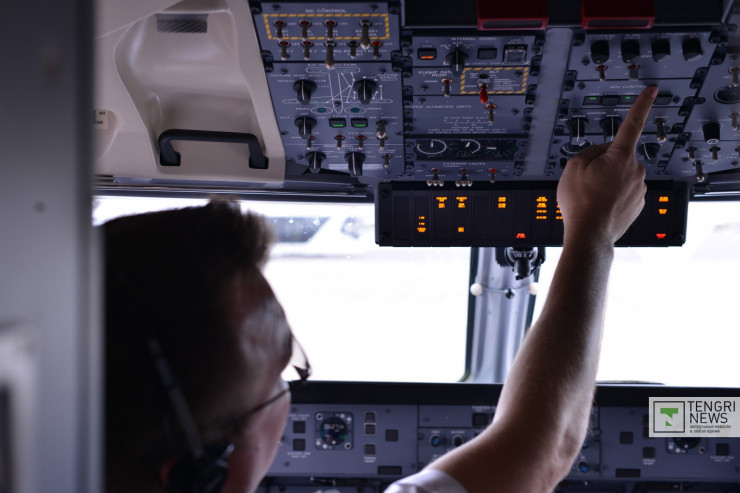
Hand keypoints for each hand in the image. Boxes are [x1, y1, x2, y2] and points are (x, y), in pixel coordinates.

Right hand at [557, 86, 656, 245]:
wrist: (590, 235)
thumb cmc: (581, 203)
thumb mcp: (573, 167)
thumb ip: (589, 151)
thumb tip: (600, 152)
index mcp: (621, 156)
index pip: (632, 123)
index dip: (641, 104)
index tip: (651, 91)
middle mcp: (636, 170)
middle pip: (618, 155)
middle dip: (604, 162)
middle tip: (586, 179)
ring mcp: (639, 189)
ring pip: (620, 175)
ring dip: (607, 181)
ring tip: (591, 196)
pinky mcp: (638, 204)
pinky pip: (623, 192)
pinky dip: (612, 195)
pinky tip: (599, 204)